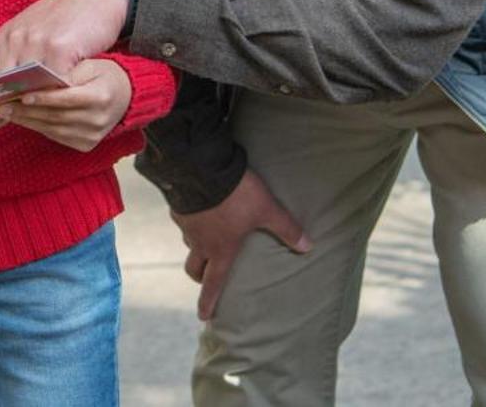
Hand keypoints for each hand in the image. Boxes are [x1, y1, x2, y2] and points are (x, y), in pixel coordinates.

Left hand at [0, 0, 129, 91]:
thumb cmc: (68, 14)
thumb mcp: (31, 27)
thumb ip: (13, 53)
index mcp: (5, 34)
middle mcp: (15, 37)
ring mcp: (35, 43)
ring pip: (24, 87)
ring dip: (25, 104)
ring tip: (21, 118)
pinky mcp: (59, 49)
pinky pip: (51, 83)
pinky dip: (53, 96)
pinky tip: (54, 104)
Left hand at [0, 58, 130, 151]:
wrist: (125, 96)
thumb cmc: (103, 74)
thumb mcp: (89, 65)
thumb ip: (66, 72)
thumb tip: (38, 77)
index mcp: (100, 96)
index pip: (67, 98)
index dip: (44, 98)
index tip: (22, 94)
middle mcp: (97, 119)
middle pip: (56, 116)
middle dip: (28, 111)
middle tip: (4, 103)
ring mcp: (92, 135)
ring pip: (53, 129)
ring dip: (28, 121)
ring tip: (7, 111)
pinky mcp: (86, 145)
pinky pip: (56, 136)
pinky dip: (38, 127)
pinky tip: (23, 119)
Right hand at [173, 170, 310, 321]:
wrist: (201, 169)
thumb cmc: (236, 195)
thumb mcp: (266, 210)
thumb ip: (286, 228)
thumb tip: (308, 246)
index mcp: (221, 249)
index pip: (214, 283)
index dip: (209, 301)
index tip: (204, 316)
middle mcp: (199, 242)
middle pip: (193, 268)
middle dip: (199, 276)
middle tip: (205, 277)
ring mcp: (186, 225)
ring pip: (189, 243)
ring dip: (196, 246)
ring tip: (205, 237)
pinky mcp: (178, 206)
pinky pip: (183, 219)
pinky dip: (191, 220)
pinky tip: (199, 209)